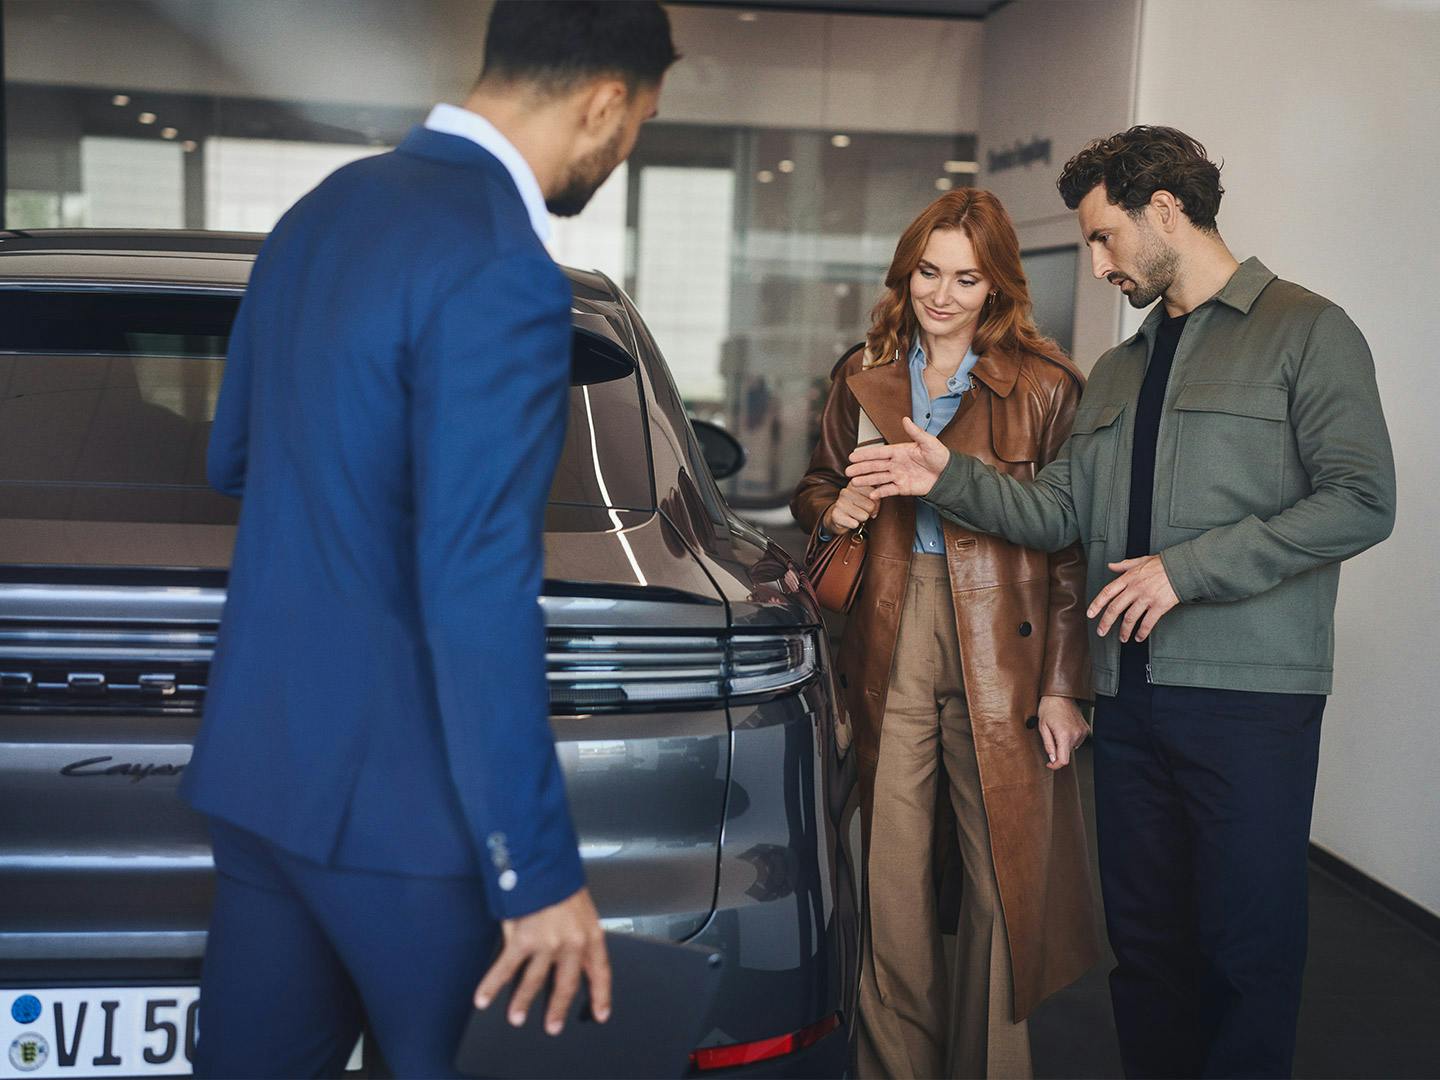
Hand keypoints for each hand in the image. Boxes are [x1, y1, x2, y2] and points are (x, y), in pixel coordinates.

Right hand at [474, 886, 610, 1035]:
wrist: (544, 862)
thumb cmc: (561, 878)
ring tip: (516, 1018)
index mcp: (591, 934)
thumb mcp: (581, 905)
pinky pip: (505, 969)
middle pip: (566, 985)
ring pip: (534, 982)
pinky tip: (483, 997)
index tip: (600, 1013)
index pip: (600, 971)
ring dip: (522, 1002)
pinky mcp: (523, 940)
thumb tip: (571, 951)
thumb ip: (577, 930)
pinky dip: (492, 985)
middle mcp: (572, 944)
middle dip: (558, 1008)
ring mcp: (547, 944)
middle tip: (552, 1026)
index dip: (601, 995)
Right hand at [823, 483, 878, 532]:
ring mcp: (839, 502)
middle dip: (869, 512)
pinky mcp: (835, 514)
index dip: (876, 503)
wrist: (837, 516)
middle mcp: (845, 491)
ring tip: (855, 515)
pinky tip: (849, 520)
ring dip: (862, 519)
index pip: (875, 495)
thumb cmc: (856, 506)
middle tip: (861, 511)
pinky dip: (854, 525)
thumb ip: (876, 496)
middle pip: (871, 506)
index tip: (869, 503)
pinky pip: (855, 524)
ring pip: (864, 516)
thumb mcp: (868, 497)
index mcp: (855, 483)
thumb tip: (875, 503)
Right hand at [845, 417, 949, 498]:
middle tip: (848, 470)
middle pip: (875, 466)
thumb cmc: (940, 457)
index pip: (879, 452)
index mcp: (900, 451)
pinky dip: (880, 493)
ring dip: (866, 480)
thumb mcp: (929, 442)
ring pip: (879, 478)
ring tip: (854, 482)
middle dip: (861, 468)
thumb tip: (906, 419)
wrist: (949, 475)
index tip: (853, 455)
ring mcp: (898, 476)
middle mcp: (896, 464)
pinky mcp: (903, 487)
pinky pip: (889, 490)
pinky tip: (871, 494)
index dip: (866, 454)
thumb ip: (915, 432)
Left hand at [1037, 694, 1089, 769]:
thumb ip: (1048, 745)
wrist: (1060, 695)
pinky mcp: (1085, 729)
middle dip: (1058, 751)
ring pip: (1072, 747)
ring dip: (1064, 744)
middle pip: (1067, 753)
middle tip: (1050, 738)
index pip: (1063, 760)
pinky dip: (1070, 738)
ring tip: (1057, 730)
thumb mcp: (1042, 727)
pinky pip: (1077, 740)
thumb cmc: (1049, 707)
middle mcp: (1076, 734)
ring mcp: (1082, 732)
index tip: (1050, 764)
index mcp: (1065, 735)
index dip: (1056, 765)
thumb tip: (1052, 759)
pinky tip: (1064, 728)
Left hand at [1087, 555, 1179, 642]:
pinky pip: (1148, 622)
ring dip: (1124, 630)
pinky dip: (1142, 632)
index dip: (1097, 604)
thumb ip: (1124, 565)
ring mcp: (1147, 598)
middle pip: (1115, 608)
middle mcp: (1135, 589)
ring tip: (1122, 638)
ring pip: (1130, 618)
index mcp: (1128, 578)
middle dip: (1106, 622)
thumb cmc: (1162, 564)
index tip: (1090, 614)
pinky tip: (1139, 637)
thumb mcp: (1140, 560)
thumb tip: (1110, 566)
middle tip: (1101, 632)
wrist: (1183, 567)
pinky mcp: (1159, 606)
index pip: (1108, 592)